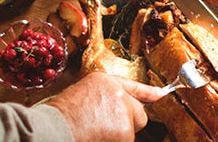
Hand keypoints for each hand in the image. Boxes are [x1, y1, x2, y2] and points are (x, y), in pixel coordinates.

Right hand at [44, 72, 163, 141]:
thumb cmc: (63, 115)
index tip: (161, 94)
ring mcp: (124, 110)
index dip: (149, 93)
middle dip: (129, 123)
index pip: (134, 87)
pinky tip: (98, 137)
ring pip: (131, 130)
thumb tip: (121, 106)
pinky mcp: (126, 129)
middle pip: (138, 114)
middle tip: (105, 126)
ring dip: (119, 135)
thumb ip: (104, 96)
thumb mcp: (81, 94)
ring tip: (96, 131)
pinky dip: (116, 141)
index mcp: (106, 82)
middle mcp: (119, 93)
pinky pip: (126, 139)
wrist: (56, 127)